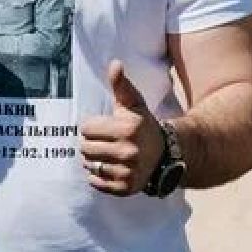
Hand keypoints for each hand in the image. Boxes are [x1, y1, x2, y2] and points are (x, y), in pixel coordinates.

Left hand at [80, 60, 161, 196]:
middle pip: (85, 148)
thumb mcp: (134, 105)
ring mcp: (127, 172)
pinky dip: (98, 176)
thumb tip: (114, 64)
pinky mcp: (125, 188)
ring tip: (108, 155)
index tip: (105, 129)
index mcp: (126, 129)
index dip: (93, 127)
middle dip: (91, 144)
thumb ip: (121, 85)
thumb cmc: (144, 126)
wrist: (166, 155)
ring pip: (89, 165)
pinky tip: (111, 168)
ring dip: (93, 160)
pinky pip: (95, 182)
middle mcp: (127, 151)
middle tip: (105, 143)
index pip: (86, 128)